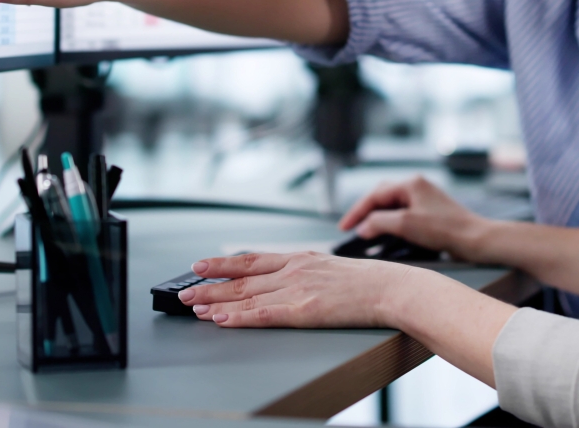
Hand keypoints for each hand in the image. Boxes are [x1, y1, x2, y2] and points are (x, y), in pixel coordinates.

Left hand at [177, 252, 424, 328]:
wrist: (393, 288)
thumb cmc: (370, 283)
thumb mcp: (332, 268)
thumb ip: (308, 272)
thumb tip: (289, 280)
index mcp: (301, 258)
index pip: (252, 259)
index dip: (222, 263)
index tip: (200, 266)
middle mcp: (294, 269)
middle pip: (242, 278)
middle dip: (209, 285)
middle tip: (184, 291)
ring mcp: (298, 289)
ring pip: (246, 296)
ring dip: (216, 302)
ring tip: (193, 307)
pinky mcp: (304, 309)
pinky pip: (263, 314)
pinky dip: (239, 317)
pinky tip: (222, 320)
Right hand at [337, 176, 490, 261]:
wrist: (476, 239)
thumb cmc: (445, 229)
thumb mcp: (406, 224)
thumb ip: (379, 222)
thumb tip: (363, 227)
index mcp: (411, 183)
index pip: (375, 195)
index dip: (356, 212)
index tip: (344, 227)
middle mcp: (417, 186)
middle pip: (382, 196)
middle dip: (365, 212)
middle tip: (351, 228)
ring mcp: (424, 198)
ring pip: (392, 205)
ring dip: (377, 218)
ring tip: (365, 232)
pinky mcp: (430, 212)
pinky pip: (403, 213)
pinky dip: (391, 223)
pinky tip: (386, 234)